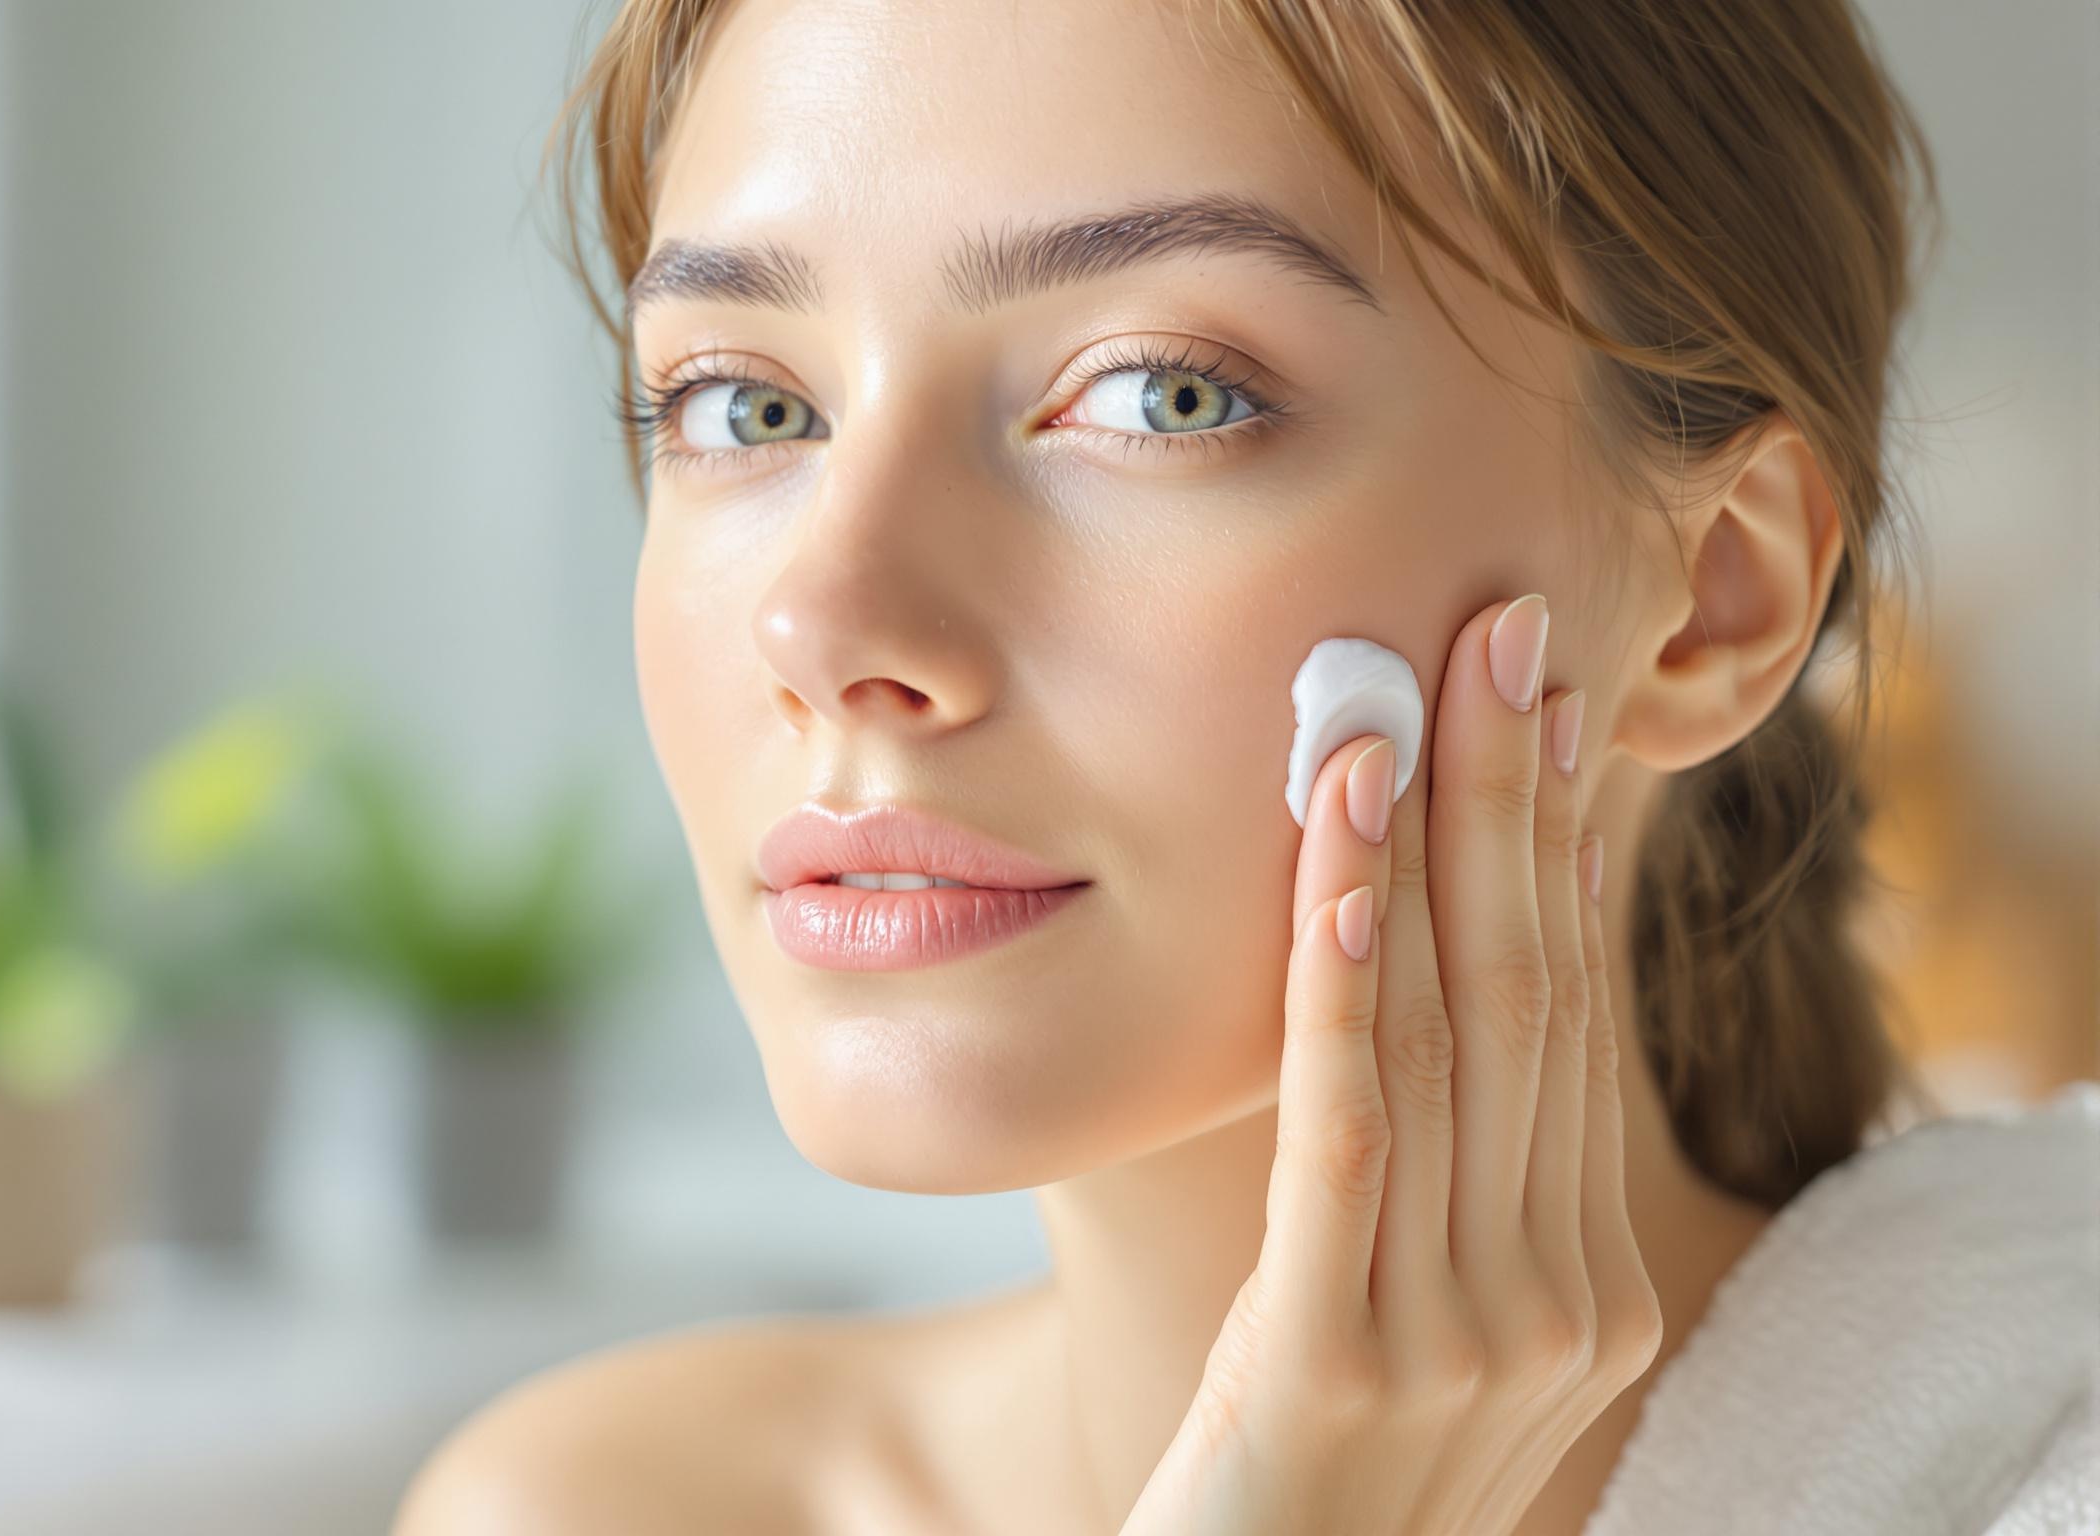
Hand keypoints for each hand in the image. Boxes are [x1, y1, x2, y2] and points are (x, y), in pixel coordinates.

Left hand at [1116, 593, 1664, 1535]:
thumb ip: (1440, 1195)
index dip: (1554, 846)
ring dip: (1430, 852)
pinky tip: (1343, 860)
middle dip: (1515, 803)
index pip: (1571, 1021)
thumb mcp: (1405, 1325)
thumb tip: (1412, 995)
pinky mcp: (1341, 1360)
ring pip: (1451, 1043)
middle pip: (1532, 1001)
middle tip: (1501, 629)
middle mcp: (1558, 1305)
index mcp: (1591, 1285)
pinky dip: (1348, 985)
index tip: (1539, 697)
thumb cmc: (1306, 1479)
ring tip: (1403, 698)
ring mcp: (1466, 1339)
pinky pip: (1351, 1131)